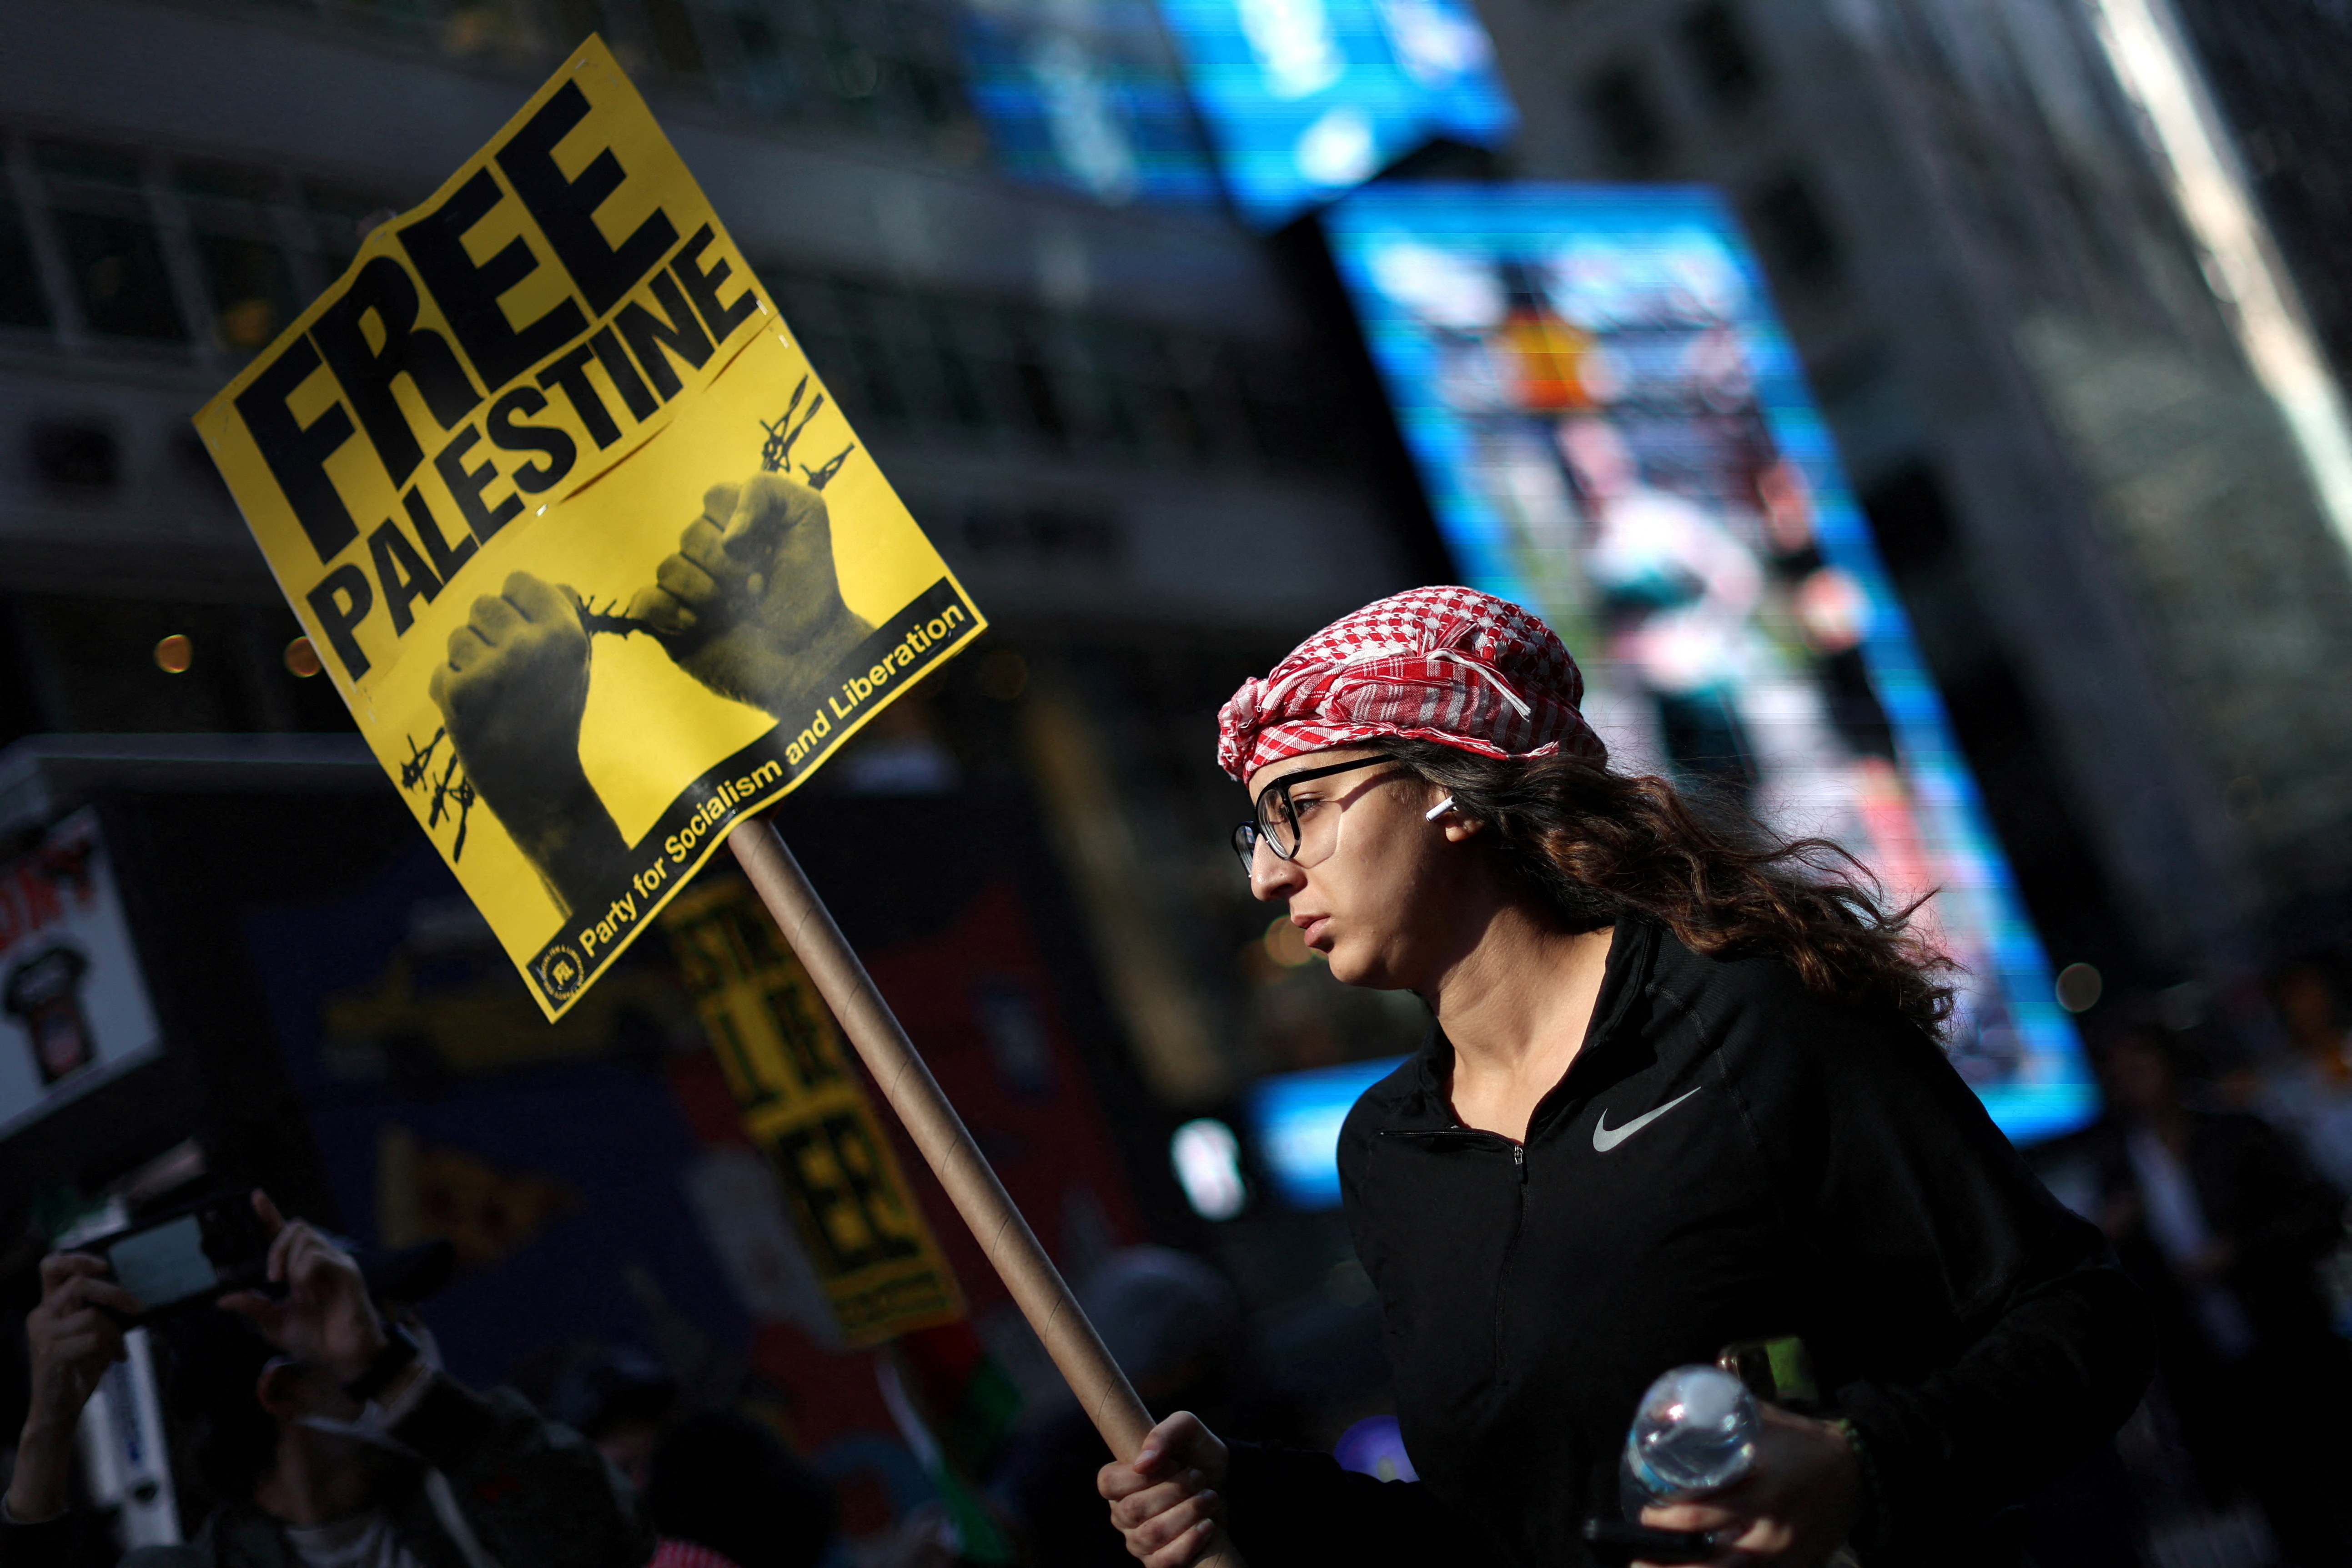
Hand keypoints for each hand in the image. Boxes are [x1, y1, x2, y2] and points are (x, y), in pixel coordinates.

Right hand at [9, 1253, 141, 1520]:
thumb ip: (98, 1310)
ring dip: (115, 1334)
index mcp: (49, 1307)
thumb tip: (130, 1293)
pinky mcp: (50, 1351)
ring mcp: (43, 1333)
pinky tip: (112, 1360)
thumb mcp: (91, 1332)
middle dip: (116, 1293)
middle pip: (80, 1284)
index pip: (51, 1267)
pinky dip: (110, 1349)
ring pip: (93, 1315)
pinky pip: (94, 1338)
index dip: (77, 1258)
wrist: (59, 1409)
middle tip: (138, 1307)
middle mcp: (41, 1315)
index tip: (105, 1265)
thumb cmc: (79, 1368)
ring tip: (115, 1350)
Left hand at [216, 1192, 386, 1387]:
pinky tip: (308, 1292)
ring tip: (295, 1291)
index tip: (255, 1198)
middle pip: (297, 1227)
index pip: (284, 1234)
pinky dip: (304, 1272)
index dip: (269, 1213)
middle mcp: (320, 1260)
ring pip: (307, 1238)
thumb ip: (253, 1307)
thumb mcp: (274, 1325)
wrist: (342, 1359)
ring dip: (291, 1263)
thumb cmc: (316, 1340)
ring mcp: (336, 1264)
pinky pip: (318, 1257)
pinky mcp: (347, 1273)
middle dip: (277, 1247)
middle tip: (272, 1277)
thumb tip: (224, 1298)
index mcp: (301, 1269)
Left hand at [428, 571, 625, 916]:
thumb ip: (566, 619)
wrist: (539, 787)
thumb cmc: (557, 718)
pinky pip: (441, 671)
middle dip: (488, 633)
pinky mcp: (457, 694)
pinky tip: (478, 714)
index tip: (522, 631)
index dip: (516, 604)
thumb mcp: (578, 666)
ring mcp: (490, 670)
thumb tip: (548, 584)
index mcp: (565, 634)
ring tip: (493, 695)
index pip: (519, 581)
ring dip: (469, 662)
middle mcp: (529, 647)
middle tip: (505, 670)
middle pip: (483, 605)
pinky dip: (453, 692)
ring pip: (458, 636)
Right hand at [625, 474, 870, 715]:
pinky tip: (696, 625)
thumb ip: (765, 489)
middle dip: (732, 565)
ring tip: (737, 611)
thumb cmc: (810, 585)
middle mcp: (705, 550)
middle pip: (692, 534)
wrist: (811, 651)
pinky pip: (644, 602)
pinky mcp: (671, 620)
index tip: (773, 550)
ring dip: (709, 592)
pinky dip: (667, 611)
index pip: (715, 497)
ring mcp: (686, 585)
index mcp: (732, 522)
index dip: (744, 522)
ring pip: (670, 568)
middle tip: (759, 588)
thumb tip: (726, 533)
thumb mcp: (807, 514)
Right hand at [1097, 1410, 1229, 1567]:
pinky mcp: (1157, 1561)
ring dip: (1187, 1513)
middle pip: (1133, 1509)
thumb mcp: (1186, 1429)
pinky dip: (1189, 1542)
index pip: (1109, 1483)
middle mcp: (1123, 1514)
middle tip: (1198, 1478)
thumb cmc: (1197, 1453)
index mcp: (1119, 1481)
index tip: (1173, 1464)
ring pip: (1151, 1535)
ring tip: (1209, 1498)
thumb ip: (1163, 1434)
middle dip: (1174, 1491)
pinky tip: (1207, 1525)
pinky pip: (1164, 1561)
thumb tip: (1142, 1462)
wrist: (1228, 1482)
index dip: (1141, 1476)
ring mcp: (1138, 1542)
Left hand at [1638, 1404, 1858, 1567]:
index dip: (1669, 1521)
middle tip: (1637, 1561)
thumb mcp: (1762, 1423)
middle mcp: (1774, 1531)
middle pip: (1716, 1563)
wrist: (1857, 1470)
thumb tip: (1678, 1410)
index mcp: (1763, 1492)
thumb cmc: (1801, 1441)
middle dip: (1672, 1565)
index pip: (1707, 1515)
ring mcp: (1788, 1557)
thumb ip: (1722, 1420)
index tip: (1645, 1516)